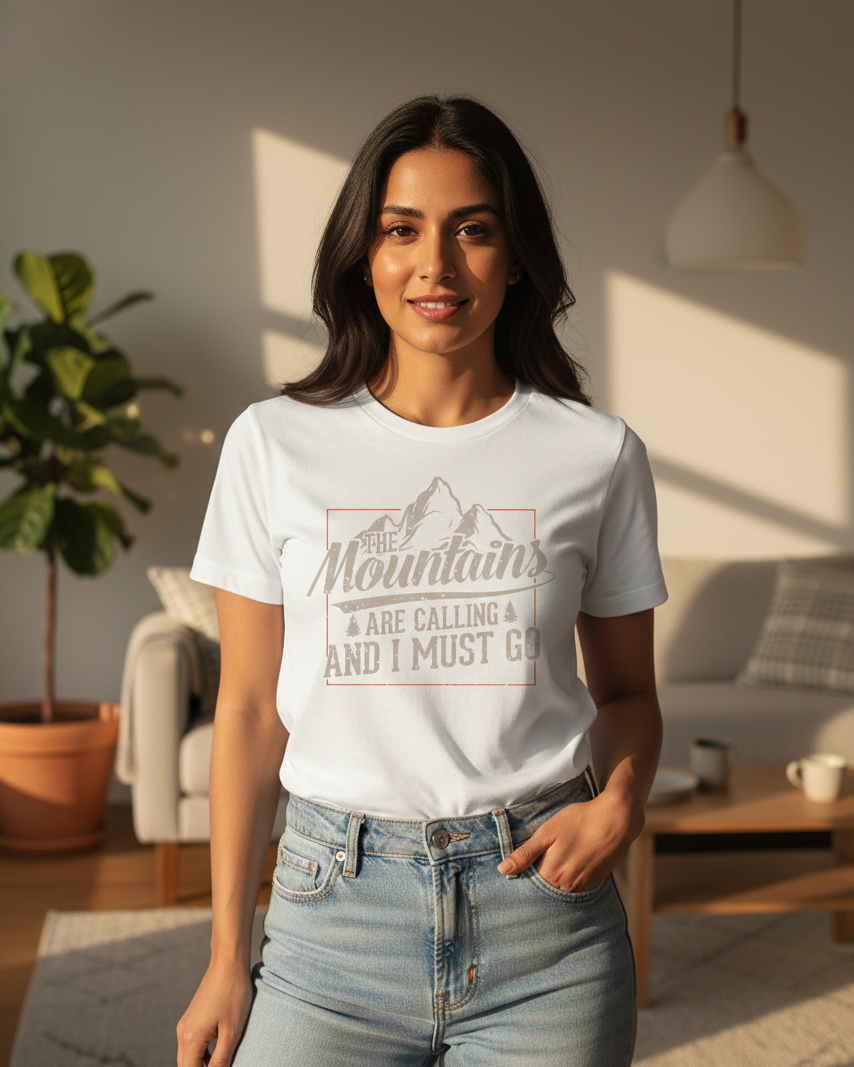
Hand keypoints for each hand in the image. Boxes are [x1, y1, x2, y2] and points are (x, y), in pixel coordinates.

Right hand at [177, 959, 252, 1066]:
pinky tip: (217, 1056)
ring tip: (219, 1065)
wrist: (228, 962)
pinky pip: (192, 1045)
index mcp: (190, 1038)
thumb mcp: (231, 1031)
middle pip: (185, 1066)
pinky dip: (201, 1055)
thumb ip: (221, 1060)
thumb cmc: (233, 994)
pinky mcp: (192, 1019)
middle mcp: (182, 1033)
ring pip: (188, 1057)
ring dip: (200, 1066)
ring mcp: (185, 1025)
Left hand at [496, 791, 641, 892]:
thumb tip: (503, 870)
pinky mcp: (595, 883)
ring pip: (561, 888)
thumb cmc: (579, 821)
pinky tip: (574, 859)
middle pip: (545, 887)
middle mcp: (566, 887)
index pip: (529, 883)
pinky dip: (571, 877)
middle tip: (548, 853)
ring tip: (562, 854)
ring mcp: (582, 887)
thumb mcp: (547, 832)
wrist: (616, 820)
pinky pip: (576, 886)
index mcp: (551, 874)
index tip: (527, 860)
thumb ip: (525, 854)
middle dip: (541, 875)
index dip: (525, 871)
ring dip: (556, 877)